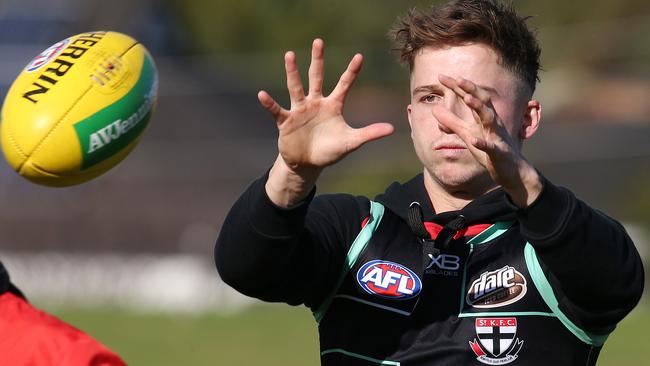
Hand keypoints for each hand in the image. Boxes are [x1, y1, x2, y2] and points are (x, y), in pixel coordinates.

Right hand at [260, 39, 393, 206]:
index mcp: (333, 106)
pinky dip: (269, 104)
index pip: (344, 85)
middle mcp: (316, 103)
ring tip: (289, 55)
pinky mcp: (286, 121)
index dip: (352, 72)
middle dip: (317, 60)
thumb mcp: (351, 142)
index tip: (360, 56)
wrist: (307, 164)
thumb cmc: (329, 151)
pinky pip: (277, 110)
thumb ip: (369, 134)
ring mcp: (300, 110)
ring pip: (296, 87)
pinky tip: (262, 95)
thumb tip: (392, 128)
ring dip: (292, 72)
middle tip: (319, 41)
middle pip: (317, 77)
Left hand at [432, 74, 540, 206]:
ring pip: (490, 119)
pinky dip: (482, 143)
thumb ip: (452, 122)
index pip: (470, 97)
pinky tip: (473, 141)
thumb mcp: (467, 135)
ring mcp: (497, 137)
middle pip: (483, 102)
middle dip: (471, 89)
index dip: (457, 87)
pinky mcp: (499, 153)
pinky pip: (491, 147)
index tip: (441, 76)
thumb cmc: (489, 149)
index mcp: (483, 117)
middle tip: (458, 79)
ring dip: (479, 108)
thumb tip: (435, 109)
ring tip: (467, 98)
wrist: (511, 171)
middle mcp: (492, 123)